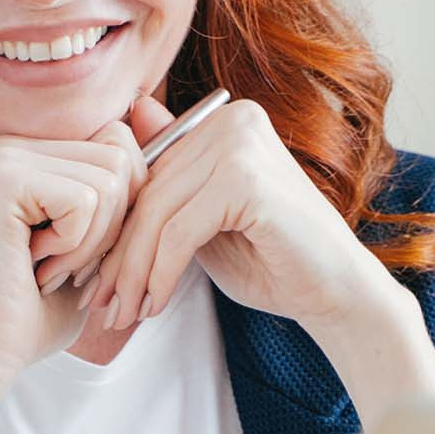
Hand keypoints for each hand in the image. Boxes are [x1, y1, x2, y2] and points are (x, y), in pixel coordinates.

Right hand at [0, 119, 145, 378]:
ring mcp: (5, 157)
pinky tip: (36, 266)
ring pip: (109, 181)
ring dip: (92, 242)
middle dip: (112, 226)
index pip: (120, 143)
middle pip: (120, 158)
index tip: (83, 253)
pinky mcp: (5, 179)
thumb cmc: (39, 308)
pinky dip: (74, 246)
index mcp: (32, 152)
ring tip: (50, 268)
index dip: (125, 207)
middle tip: (66, 265)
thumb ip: (123, 191)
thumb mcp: (94, 242)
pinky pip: (86, 200)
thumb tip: (168, 133)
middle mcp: (14, 146)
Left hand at [84, 94, 397, 331]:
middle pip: (149, 191)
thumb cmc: (271, 259)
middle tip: (101, 302)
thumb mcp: (203, 222)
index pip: (149, 172)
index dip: (118, 227)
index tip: (96, 275)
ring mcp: (242, 145)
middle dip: (120, 254)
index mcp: (225, 122)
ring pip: (157, 214)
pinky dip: (160, 273)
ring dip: (134, 272)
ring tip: (123, 312)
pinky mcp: (247, 181)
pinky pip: (179, 232)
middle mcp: (233, 121)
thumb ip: (168, 187)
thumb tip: (116, 140)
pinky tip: (155, 304)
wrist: (338, 293)